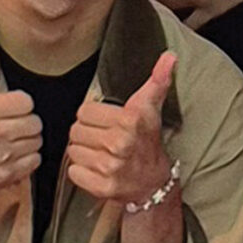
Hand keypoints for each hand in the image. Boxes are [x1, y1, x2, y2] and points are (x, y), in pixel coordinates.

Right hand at [0, 33, 41, 209]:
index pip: (26, 101)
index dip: (20, 105)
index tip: (8, 110)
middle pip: (34, 122)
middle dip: (26, 124)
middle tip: (11, 127)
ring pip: (36, 142)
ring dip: (28, 141)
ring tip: (11, 141)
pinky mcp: (4, 176)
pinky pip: (35, 161)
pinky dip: (28, 159)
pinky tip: (13, 156)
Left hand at [66, 53, 177, 208]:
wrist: (154, 182)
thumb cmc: (148, 140)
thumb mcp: (152, 107)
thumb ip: (157, 79)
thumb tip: (170, 56)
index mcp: (129, 120)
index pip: (84, 111)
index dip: (92, 116)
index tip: (105, 122)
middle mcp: (119, 144)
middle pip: (76, 131)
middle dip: (86, 134)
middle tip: (101, 138)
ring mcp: (110, 168)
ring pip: (73, 151)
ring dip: (83, 152)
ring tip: (100, 153)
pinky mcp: (101, 187)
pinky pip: (74, 172)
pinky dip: (82, 171)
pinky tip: (96, 169)